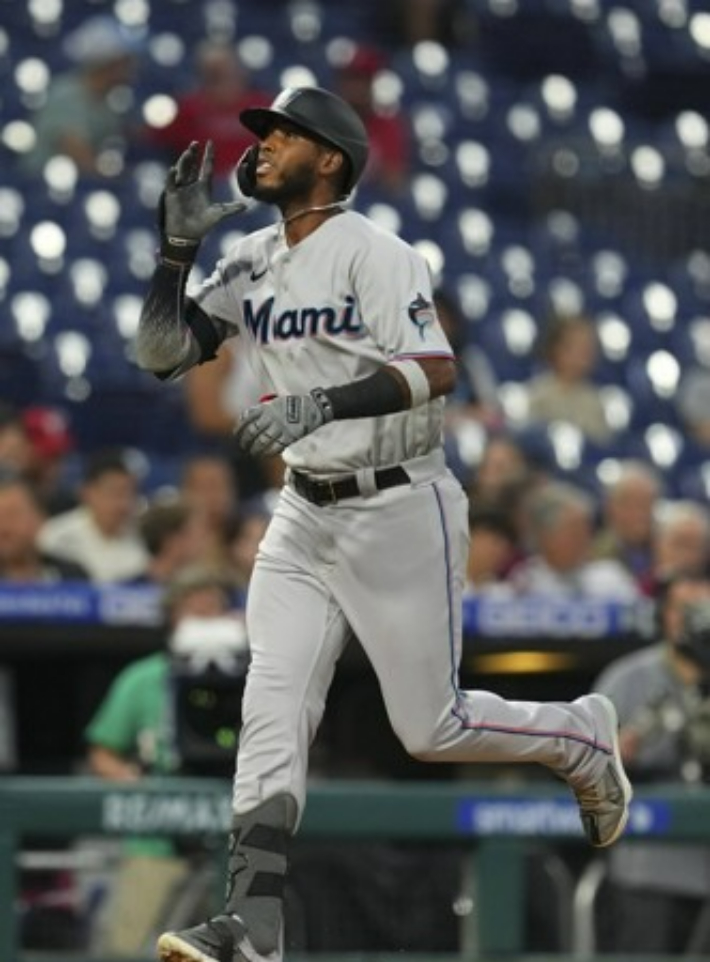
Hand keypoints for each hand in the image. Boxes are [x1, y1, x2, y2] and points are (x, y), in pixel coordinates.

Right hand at [159, 141, 245, 261]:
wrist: (187, 235)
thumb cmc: (202, 224)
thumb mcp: (218, 215)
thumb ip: (230, 209)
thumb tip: (245, 206)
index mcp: (203, 186)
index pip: (206, 167)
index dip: (208, 156)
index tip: (210, 143)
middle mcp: (191, 184)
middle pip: (192, 165)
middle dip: (194, 154)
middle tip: (195, 144)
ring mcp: (181, 188)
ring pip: (182, 170)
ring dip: (185, 161)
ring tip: (189, 152)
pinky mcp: (172, 195)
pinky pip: (171, 183)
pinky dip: (171, 177)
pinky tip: (174, 170)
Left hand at [235, 391, 333, 455]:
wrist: (312, 408)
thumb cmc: (293, 406)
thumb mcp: (275, 403)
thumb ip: (262, 410)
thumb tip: (247, 420)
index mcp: (266, 408)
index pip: (247, 419)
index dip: (239, 429)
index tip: (236, 435)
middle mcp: (271, 418)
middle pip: (253, 432)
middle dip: (246, 441)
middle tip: (243, 447)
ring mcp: (280, 428)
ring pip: (262, 441)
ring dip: (255, 449)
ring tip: (252, 453)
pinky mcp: (289, 437)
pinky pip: (276, 447)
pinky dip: (268, 452)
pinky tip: (265, 454)